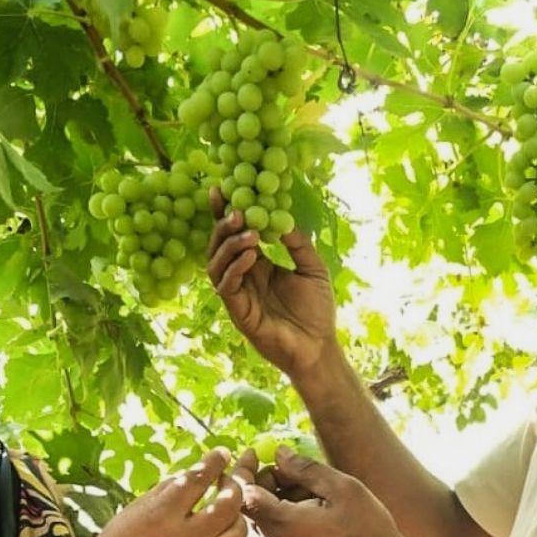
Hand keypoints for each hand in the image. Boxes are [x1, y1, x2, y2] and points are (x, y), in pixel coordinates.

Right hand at [69, 448, 252, 536]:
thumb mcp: (137, 508)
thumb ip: (169, 489)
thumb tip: (198, 472)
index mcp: (161, 515)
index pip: (197, 479)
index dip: (215, 461)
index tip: (222, 453)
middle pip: (227, 507)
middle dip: (233, 488)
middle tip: (226, 483)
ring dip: (239, 520)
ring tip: (228, 515)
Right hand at [206, 188, 337, 378]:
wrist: (319, 347)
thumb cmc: (317, 310)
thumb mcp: (313, 267)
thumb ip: (298, 243)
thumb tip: (281, 216)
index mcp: (258, 265)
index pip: (235, 235)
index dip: (224, 214)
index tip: (220, 189)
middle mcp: (243, 277)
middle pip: (219, 247)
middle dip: (223, 226)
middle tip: (236, 210)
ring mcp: (238, 296)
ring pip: (216, 265)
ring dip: (229, 245)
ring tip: (249, 233)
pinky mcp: (239, 313)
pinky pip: (227, 287)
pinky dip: (235, 268)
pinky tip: (251, 256)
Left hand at [235, 447, 428, 536]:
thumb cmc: (366, 529)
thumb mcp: (341, 488)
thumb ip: (305, 469)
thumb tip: (279, 453)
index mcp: (281, 523)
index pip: (242, 492)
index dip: (243, 469)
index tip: (254, 451)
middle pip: (251, 504)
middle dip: (265, 480)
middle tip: (293, 468)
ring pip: (265, 517)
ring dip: (278, 496)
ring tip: (311, 488)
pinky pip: (276, 531)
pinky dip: (286, 513)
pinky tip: (314, 506)